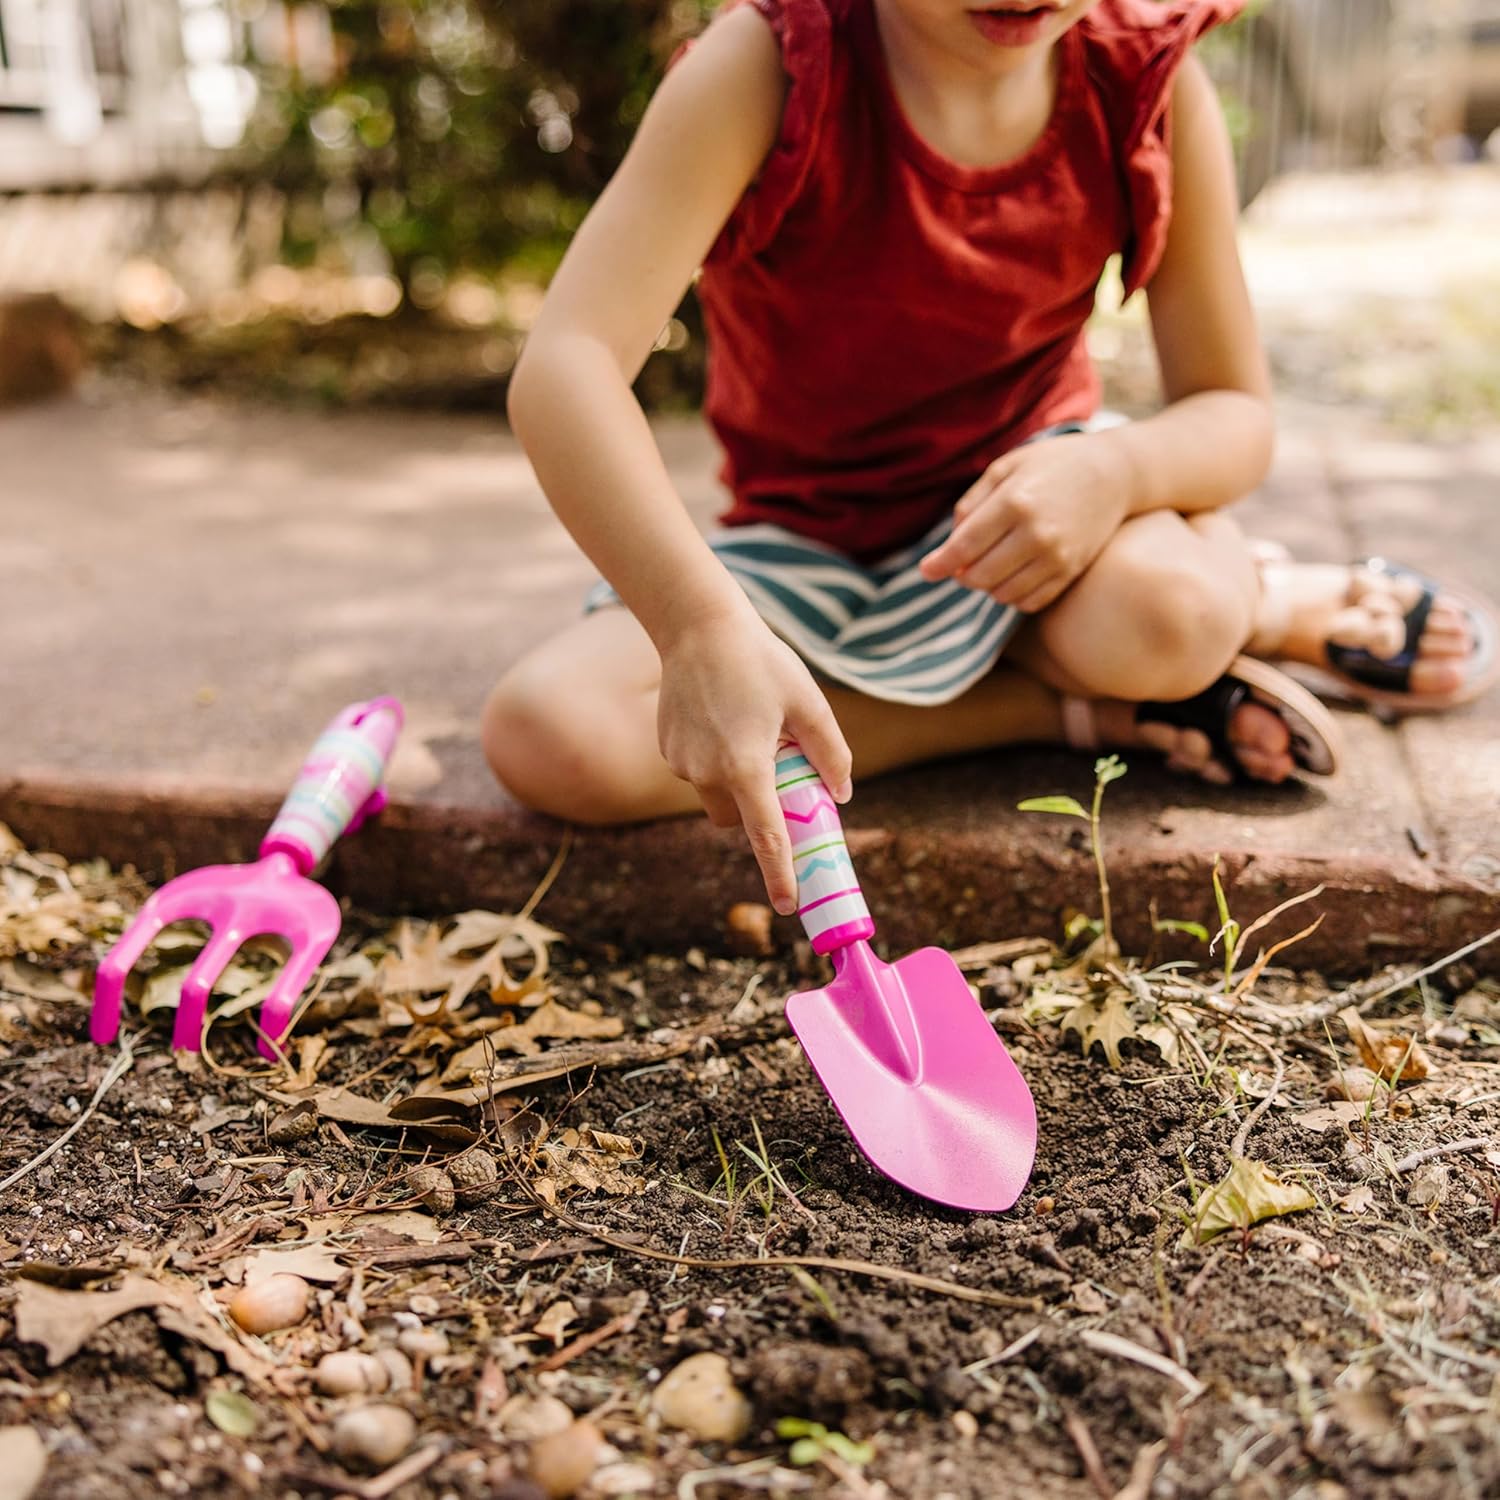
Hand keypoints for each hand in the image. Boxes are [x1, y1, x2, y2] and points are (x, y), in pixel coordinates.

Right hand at [656, 603, 852, 915]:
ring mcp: (682, 763)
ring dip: (735, 780)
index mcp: (746, 768)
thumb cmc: (760, 661)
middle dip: (756, 811)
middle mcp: (708, 773)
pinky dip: (714, 758)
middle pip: (737, 820)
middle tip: (779, 771)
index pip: (766, 837)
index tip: (788, 906)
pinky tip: (721, 715)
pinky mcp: (667, 748)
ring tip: (746, 726)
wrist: (697, 626)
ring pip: (716, 794)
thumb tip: (842, 794)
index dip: (779, 875)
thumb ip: (831, 753)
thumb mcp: (809, 703)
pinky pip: (697, 770)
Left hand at [918, 433, 1132, 612]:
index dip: (940, 563)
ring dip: (986, 585)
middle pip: (979, 576)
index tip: (926, 570)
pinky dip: (1011, 595)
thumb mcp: (1004, 469)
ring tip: (990, 563)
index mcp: (1015, 502)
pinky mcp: (1071, 572)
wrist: (1113, 474)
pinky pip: (1028, 601)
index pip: (965, 547)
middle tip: (963, 560)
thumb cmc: (1050, 466)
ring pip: (1002, 594)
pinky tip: (1012, 574)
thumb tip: (949, 545)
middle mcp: (1036, 533)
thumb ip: (972, 505)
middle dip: (962, 573)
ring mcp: (1057, 556)